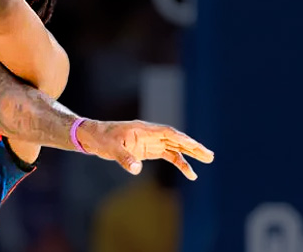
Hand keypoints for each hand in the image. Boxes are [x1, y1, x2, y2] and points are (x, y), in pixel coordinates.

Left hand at [77, 119, 214, 179]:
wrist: (92, 136)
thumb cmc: (101, 138)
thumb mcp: (110, 148)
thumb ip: (124, 158)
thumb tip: (136, 169)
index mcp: (144, 129)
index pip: (168, 133)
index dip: (182, 139)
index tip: (195, 146)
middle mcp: (150, 134)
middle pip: (176, 139)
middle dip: (193, 146)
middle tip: (210, 155)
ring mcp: (150, 142)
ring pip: (175, 147)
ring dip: (190, 154)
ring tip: (207, 161)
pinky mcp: (147, 150)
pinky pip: (168, 155)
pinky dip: (179, 162)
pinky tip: (190, 172)